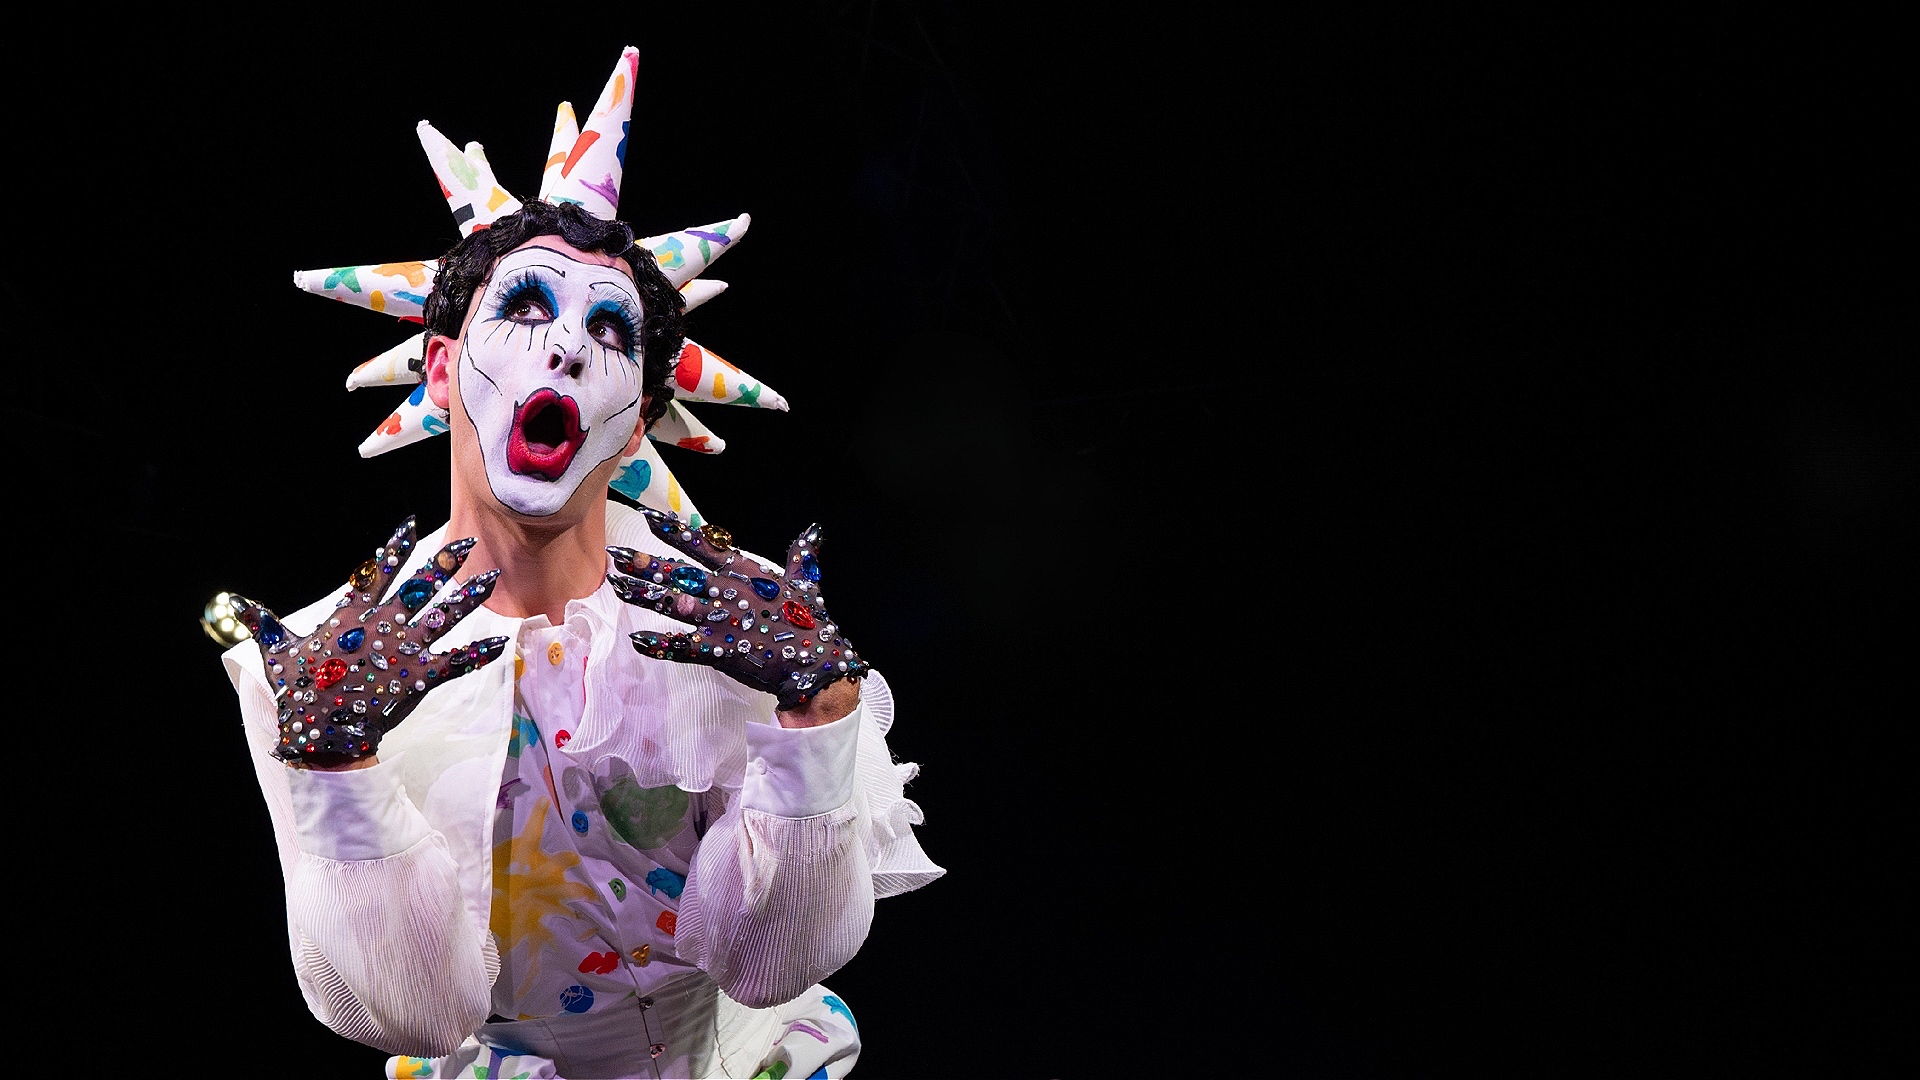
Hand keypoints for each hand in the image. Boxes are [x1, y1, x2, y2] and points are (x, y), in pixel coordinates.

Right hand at [230, 516, 509, 766]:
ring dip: (468, 597)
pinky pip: (455, 662)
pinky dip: (478, 653)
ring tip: (491, 577)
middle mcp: (381, 626)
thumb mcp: (277, 653)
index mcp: (350, 616)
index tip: (409, 524)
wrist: (319, 734)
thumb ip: (263, 624)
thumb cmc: (297, 693)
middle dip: (444, 563)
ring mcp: (402, 651)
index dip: (394, 548)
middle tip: (467, 544)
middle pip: (419, 586)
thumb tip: (234, 603)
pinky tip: (501, 643)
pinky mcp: (418, 677)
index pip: (375, 573)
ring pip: (442, 616)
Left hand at [607, 507, 869, 711]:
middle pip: (679, 572)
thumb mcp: (808, 581)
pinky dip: (659, 644)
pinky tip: (636, 640)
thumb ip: (803, 554)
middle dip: (645, 562)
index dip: (677, 532)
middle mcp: (729, 592)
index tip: (650, 517)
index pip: (706, 545)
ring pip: (674, 603)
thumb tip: (814, 529)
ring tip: (616, 585)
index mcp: (747, 573)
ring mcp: (722, 620)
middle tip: (615, 552)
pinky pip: (682, 646)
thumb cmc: (812, 622)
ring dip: (643, 594)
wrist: (817, 664)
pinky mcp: (719, 649)